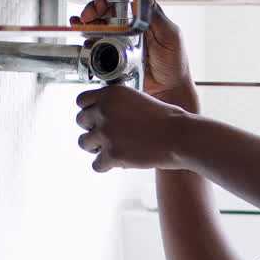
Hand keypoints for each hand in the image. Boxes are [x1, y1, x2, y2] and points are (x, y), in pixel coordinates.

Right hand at [70, 0, 197, 109]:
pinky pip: (97, 48)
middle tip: (87, 17)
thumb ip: (156, 16)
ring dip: (86, 24)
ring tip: (81, 26)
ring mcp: (120, 44)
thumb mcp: (170, 35)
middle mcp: (130, 29)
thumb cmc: (175, 65)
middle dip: (93, 11)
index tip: (101, 5)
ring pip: (99, 28)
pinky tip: (85, 42)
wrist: (169, 91)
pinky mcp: (113, 59)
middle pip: (106, 12)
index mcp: (143, 19)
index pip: (122, 0)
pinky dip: (88, 43)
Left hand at [75, 84, 190, 171]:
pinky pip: (96, 164)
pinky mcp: (112, 154)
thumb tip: (108, 113)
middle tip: (105, 135)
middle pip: (80, 121)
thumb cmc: (167, 119)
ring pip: (83, 143)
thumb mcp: (139, 99)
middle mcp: (104, 111)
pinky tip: (116, 163)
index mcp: (111, 94)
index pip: (81, 100)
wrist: (179, 136)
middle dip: (91, 129)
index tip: (95, 117)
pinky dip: (105, 166)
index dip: (88, 110)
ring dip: (94, 147)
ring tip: (109, 149)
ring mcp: (106, 133)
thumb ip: (119, 104)